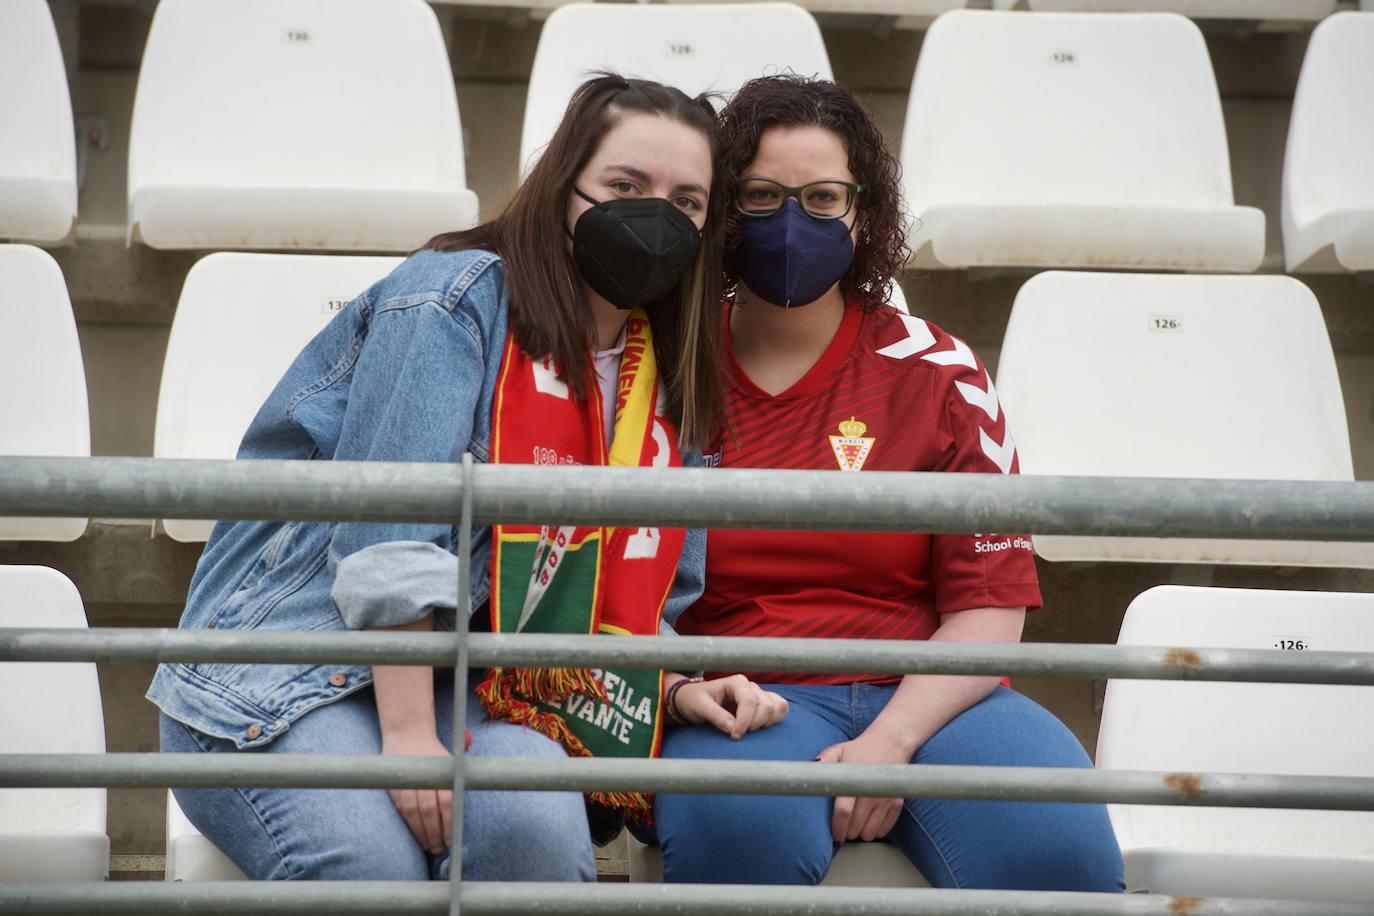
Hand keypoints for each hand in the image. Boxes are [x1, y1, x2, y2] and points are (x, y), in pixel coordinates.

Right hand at [381, 730, 452, 854]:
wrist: (408, 734)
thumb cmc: (435, 753)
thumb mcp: (451, 761)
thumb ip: (462, 778)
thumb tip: (480, 792)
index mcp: (442, 773)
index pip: (448, 803)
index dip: (449, 824)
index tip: (452, 841)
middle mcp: (425, 778)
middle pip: (431, 811)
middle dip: (435, 833)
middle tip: (439, 849)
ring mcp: (408, 783)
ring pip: (414, 813)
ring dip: (421, 833)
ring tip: (428, 846)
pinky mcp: (395, 787)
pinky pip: (402, 810)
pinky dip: (409, 824)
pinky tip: (415, 834)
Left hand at [672, 674, 788, 739]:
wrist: (693, 699)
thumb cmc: (694, 700)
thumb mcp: (700, 706)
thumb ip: (716, 716)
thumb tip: (732, 727)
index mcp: (736, 682)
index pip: (749, 701)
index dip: (744, 722)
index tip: (734, 736)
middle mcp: (750, 686)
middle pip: (766, 706)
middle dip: (754, 724)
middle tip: (737, 734)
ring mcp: (758, 694)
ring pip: (776, 707)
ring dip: (765, 723)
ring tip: (748, 730)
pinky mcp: (762, 703)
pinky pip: (780, 709)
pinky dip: (774, 719)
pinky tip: (760, 727)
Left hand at [817, 727, 914, 842]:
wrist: (890, 743)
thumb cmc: (860, 750)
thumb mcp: (838, 751)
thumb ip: (822, 763)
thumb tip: (804, 774)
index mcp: (855, 781)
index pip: (844, 812)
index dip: (837, 827)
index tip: (834, 834)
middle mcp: (872, 793)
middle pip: (856, 826)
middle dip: (846, 832)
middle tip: (842, 828)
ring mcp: (886, 800)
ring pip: (870, 832)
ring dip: (860, 833)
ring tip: (854, 825)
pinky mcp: (896, 803)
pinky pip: (885, 829)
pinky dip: (875, 831)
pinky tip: (867, 822)